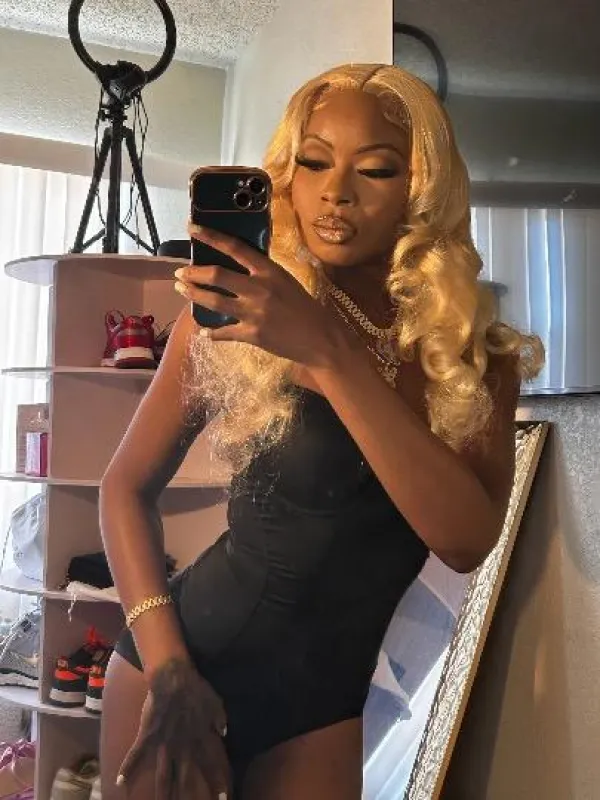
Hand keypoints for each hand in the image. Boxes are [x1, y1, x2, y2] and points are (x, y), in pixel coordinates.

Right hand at [117, 658, 230, 799]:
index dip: (217, 783)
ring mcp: (164, 743)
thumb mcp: (216, 703)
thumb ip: (220, 720)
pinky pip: (136, 755)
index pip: (211, 766)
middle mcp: (183, 746)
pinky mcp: (148, 737)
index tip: (223, 798)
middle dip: (186, 796)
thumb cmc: (197, 689)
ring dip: (162, 792)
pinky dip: (127, 769)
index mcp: (200, 739)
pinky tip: (119, 783)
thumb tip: (224, 733)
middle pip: (184, 777)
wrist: (174, 679)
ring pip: (163, 774)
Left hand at [173, 223, 341, 368]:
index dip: (211, 236)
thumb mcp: (286, 281)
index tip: (192, 228)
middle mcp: (259, 289)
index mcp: (269, 271)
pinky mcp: (252, 335)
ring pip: (214, 302)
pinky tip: (203, 332)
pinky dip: (211, 333)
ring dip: (195, 295)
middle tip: (180, 272)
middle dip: (193, 273)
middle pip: (217, 276)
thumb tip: (238, 266)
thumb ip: (263, 274)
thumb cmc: (306, 308)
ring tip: (182, 290)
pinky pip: (224, 333)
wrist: (321, 339)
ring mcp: (254, 313)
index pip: (235, 248)